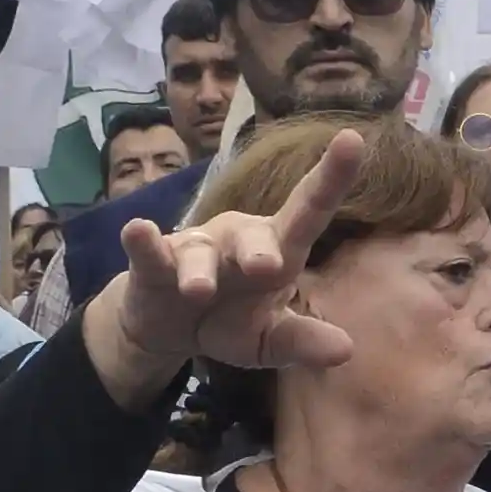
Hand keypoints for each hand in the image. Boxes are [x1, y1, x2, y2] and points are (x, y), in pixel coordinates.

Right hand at [85, 126, 364, 411]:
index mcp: (277, 250)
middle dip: (259, 249)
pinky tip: (137, 230)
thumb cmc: (232, 320)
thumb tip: (346, 350)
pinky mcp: (153, 264)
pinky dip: (143, 242)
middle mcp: (238, 239)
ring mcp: (194, 247)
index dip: (331, 178)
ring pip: (200, 253)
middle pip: (254, 236)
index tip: (353, 141)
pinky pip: (150, 251)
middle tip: (267, 268)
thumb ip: (303, 341)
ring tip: (198, 291)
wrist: (168, 327)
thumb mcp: (268, 340)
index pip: (310, 212)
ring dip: (199, 271)